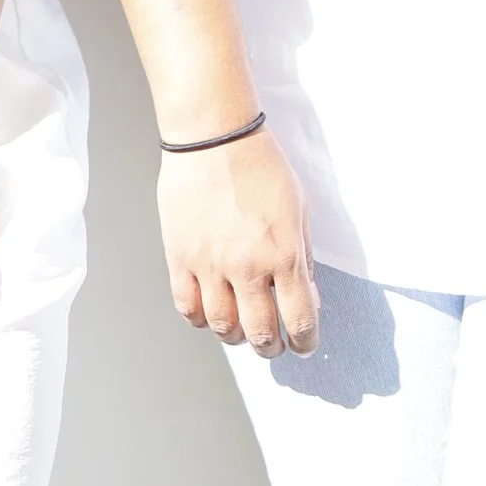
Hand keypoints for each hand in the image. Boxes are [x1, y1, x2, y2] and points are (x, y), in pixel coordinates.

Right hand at [158, 128, 319, 356]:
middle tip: (272, 345)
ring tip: (241, 331)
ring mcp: (210, 265)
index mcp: (284, 254)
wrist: (213, 138)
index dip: (304, 342)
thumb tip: (306, 296)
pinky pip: (187, 306)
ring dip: (235, 337)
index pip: (299, 320)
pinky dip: (200, 319)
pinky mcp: (179, 258)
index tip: (303, 345)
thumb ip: (304, 258)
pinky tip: (210, 312)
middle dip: (270, 347)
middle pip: (259, 333)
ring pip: (221, 327)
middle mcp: (247, 266)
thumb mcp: (299, 210)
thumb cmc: (261, 166)